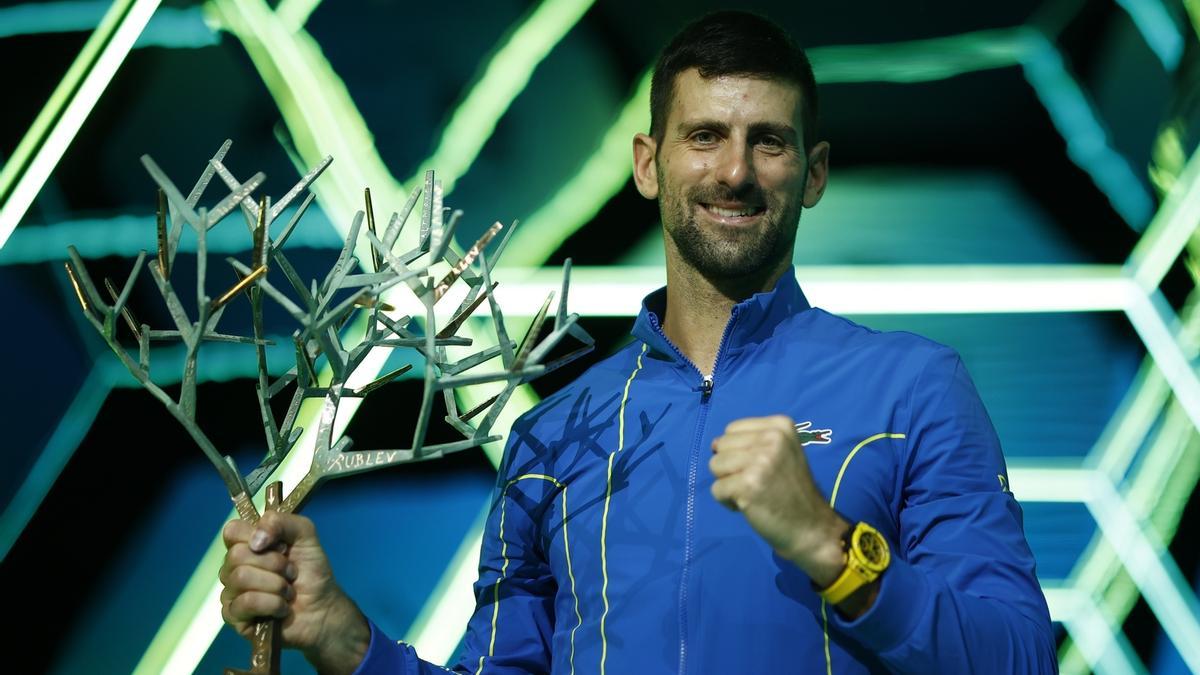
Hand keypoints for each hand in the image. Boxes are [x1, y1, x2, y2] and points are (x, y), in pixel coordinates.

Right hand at [220, 512, 369, 674]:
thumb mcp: (305, 535)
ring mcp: (231, 592)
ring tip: (288, 591)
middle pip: (236, 555)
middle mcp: (234, 567)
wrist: (323, 607)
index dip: (257, 536)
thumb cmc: (312, 572)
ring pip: (241, 577)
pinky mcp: (233, 617)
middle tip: (291, 572)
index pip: (232, 531)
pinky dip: (273, 604)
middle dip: (275, 564)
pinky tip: (282, 608)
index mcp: (246, 545)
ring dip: (276, 585)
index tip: (281, 546)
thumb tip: (256, 540)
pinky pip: (247, 602)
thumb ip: (281, 522)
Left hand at [709, 415, 847, 586]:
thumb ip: (751, 442)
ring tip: (752, 492)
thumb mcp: (781, 452)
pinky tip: (749, 505)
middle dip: (731, 467)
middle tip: (757, 482)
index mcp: (780, 426)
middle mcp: (772, 438)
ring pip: (715, 466)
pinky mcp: (748, 485)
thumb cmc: (792, 490)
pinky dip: (727, 501)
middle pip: (721, 446)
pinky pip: (716, 489)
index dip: (739, 451)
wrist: (811, 527)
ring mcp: (760, 461)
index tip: (760, 468)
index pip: (732, 429)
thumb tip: (713, 444)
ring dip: (728, 484)